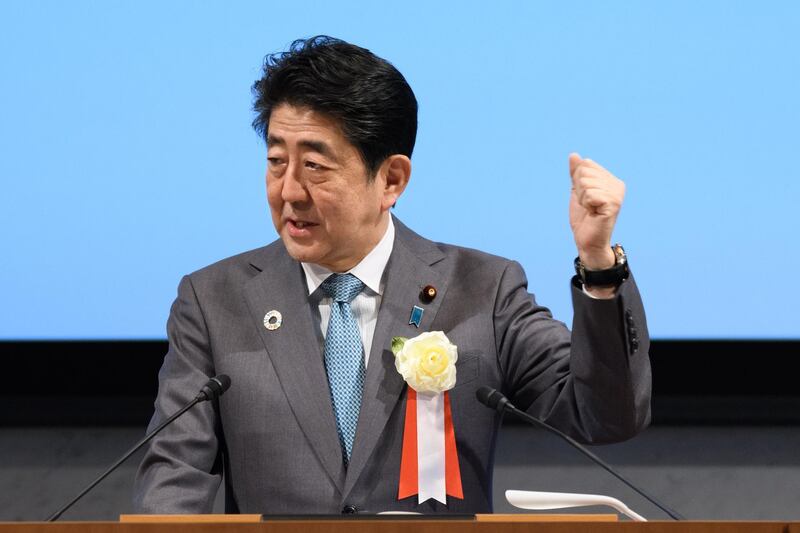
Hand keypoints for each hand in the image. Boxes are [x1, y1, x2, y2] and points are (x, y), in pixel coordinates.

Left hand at [569, 153, 624, 269]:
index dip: (578, 181)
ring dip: (582, 198)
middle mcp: (617, 185)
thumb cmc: (584, 218)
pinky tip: (593, 213)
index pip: (586, 164)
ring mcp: (617, 194)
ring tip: (590, 209)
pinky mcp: (613, 204)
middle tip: (587, 205)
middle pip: (585, 171)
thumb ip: (576, 173)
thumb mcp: (577, 191)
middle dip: (579, 189)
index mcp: (611, 180)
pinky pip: (589, 193)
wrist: (587, 240)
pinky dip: (585, 203)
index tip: (585, 197)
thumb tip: (574, 155)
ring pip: (585, 182)